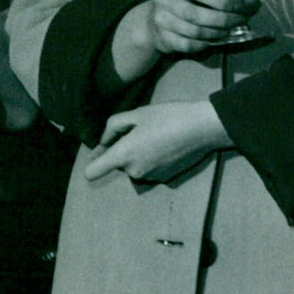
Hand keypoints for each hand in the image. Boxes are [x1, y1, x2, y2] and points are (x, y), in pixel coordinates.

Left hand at [84, 101, 230, 182]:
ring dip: (137, 154)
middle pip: (117, 164)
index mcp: (124, 155)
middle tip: (138, 129)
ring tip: (154, 135)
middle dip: (122, 149)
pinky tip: (165, 144)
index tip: (101, 149)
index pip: (92, 172)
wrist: (202, 128)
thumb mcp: (137, 113)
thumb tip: (104, 141)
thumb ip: (113, 127)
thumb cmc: (168, 117)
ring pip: (133, 166)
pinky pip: (148, 168)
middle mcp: (134, 171)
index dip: (92, 161)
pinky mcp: (164, 179)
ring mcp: (150, 178)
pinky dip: (151, 159)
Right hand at [111, 0, 259, 81]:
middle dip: (225, 20)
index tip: (243, 7)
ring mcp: (162, 20)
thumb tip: (253, 1)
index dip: (224, 1)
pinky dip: (206, 44)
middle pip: (199, 15)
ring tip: (230, 30)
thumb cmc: (183, 1)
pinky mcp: (164, 38)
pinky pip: (190, 45)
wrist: (151, 21)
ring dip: (219, 33)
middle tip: (241, 21)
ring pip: (196, 32)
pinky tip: (215, 39)